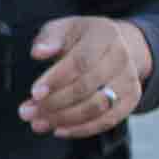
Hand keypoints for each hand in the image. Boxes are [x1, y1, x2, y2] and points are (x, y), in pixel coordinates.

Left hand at [20, 16, 151, 139]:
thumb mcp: (63, 28)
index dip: (56, 80)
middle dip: (54, 103)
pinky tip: (59, 129)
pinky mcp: (131, 99)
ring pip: (97, 107)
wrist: (115, 46)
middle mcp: (121, 56)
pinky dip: (82, 129)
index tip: (34, 93)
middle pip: (87, 87)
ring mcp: (129, 79)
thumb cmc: (81, 39)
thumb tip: (38, 52)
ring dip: (65, 119)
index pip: (80, 61)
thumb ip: (49, 38)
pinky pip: (108, 120)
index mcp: (104, 34)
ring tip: (39, 123)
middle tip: (27, 113)